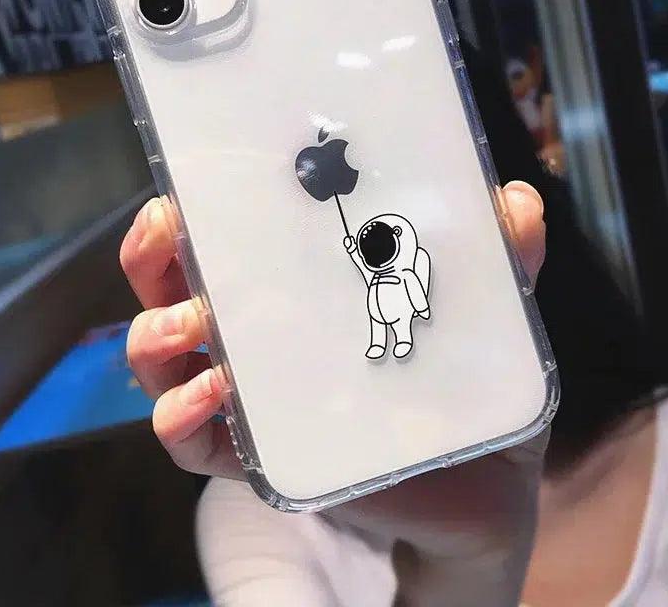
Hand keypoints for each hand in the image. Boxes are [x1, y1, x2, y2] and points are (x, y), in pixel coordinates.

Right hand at [122, 179, 545, 604]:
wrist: (484, 486)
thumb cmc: (467, 385)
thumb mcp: (484, 314)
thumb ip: (499, 259)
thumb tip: (516, 201)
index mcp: (298, 287)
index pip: (227, 237)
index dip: (193, 208)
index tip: (187, 182)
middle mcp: (258, 336)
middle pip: (172, 287)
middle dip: (152, 256)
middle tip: (165, 232)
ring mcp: (251, 398)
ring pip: (163, 361)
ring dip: (157, 335)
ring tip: (193, 322)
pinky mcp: (257, 457)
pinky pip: (192, 441)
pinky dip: (184, 415)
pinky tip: (213, 391)